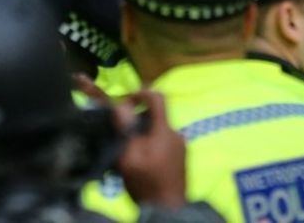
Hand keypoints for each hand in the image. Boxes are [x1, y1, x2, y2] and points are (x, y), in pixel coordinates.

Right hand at [113, 90, 186, 209]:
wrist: (168, 210)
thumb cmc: (147, 183)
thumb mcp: (129, 157)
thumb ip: (126, 130)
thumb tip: (121, 105)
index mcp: (165, 130)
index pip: (157, 98)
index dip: (140, 93)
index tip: (124, 102)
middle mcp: (177, 134)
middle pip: (155, 117)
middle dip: (138, 122)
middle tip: (123, 136)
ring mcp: (181, 147)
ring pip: (159, 131)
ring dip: (144, 136)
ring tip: (131, 154)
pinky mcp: (182, 159)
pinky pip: (164, 144)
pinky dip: (152, 147)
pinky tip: (144, 163)